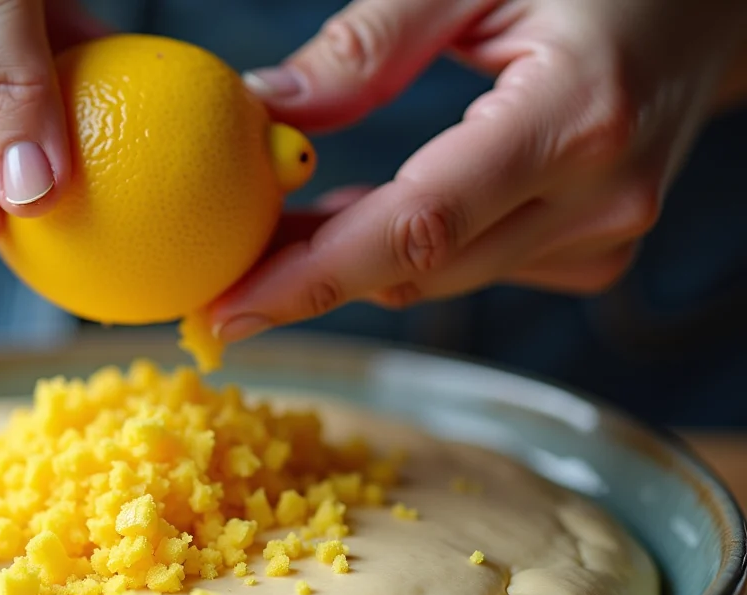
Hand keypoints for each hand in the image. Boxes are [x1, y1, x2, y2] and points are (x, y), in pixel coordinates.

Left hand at [211, 0, 746, 342]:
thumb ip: (369, 44)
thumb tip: (267, 110)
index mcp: (576, 113)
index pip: (419, 228)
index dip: (314, 278)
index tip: (230, 308)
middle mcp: (602, 194)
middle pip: (419, 271)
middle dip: (310, 274)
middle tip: (228, 258)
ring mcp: (608, 232)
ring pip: (441, 281)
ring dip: (353, 260)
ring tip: (285, 222)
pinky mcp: (599, 251)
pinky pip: (475, 271)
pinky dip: (409, 252)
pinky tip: (369, 212)